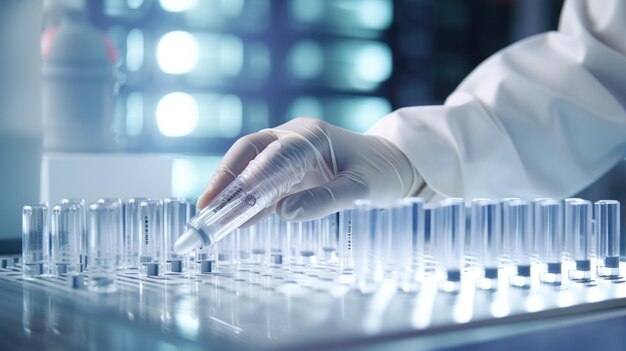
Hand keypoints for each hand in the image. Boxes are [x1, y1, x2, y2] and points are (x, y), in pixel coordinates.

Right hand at [197, 117, 422, 221]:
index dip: (250, 175)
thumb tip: (285, 212)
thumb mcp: (361, 187)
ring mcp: (288, 156)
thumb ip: (325, 199)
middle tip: (206, 206)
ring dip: (232, 193)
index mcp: (311, 135)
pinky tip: (234, 222)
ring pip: (251, 169)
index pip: (274, 153)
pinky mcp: (289, 174)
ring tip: (210, 218)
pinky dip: (249, 204)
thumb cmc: (380, 172)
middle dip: (226, 178)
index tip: (231, 198)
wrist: (392, 166)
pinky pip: (263, 188)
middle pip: (250, 152)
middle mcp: (293, 139)